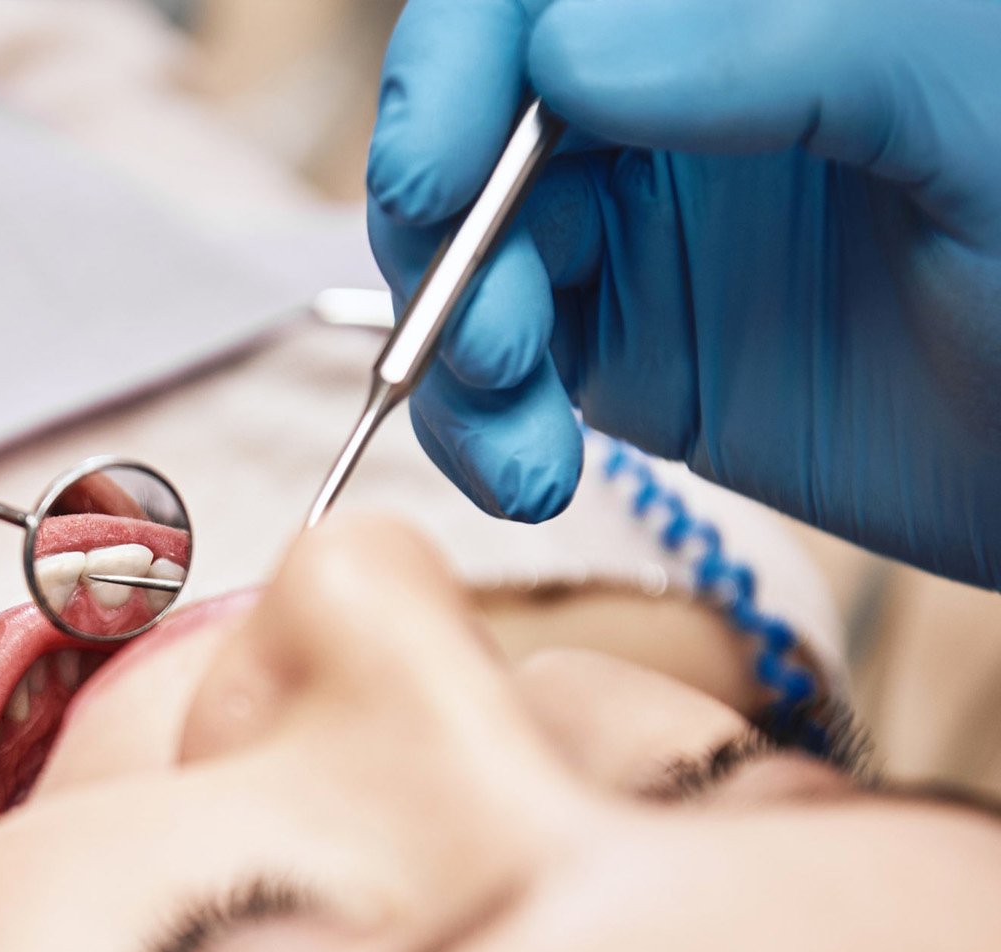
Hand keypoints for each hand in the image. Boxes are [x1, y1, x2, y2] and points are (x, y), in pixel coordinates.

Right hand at [365, 0, 1000, 587]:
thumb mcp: (974, 109)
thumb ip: (789, 41)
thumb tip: (569, 53)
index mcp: (747, 8)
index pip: (537, 0)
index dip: (454, 69)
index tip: (433, 173)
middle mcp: (674, 99)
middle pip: (471, 131)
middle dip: (447, 239)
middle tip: (494, 339)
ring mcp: (642, 226)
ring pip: (467, 259)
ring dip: (454, 355)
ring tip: (520, 443)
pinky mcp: (629, 349)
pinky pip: (499, 375)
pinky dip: (479, 430)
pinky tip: (526, 476)